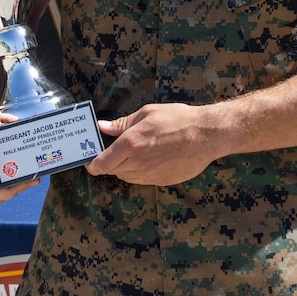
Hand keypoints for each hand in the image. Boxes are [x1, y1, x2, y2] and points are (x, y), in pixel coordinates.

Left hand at [86, 103, 217, 185]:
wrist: (206, 135)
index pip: (101, 164)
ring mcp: (150, 175)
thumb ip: (122, 123)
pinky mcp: (162, 181)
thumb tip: (102, 126)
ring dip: (124, 167)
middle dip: (109, 162)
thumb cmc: (178, 119)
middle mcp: (138, 163)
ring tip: (135, 151)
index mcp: (131, 144)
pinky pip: (142, 180)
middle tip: (114, 150)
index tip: (90, 160)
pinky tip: (149, 158)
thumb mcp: (147, 114)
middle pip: (112, 171)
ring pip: (126, 176)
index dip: (92, 164)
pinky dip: (139, 172)